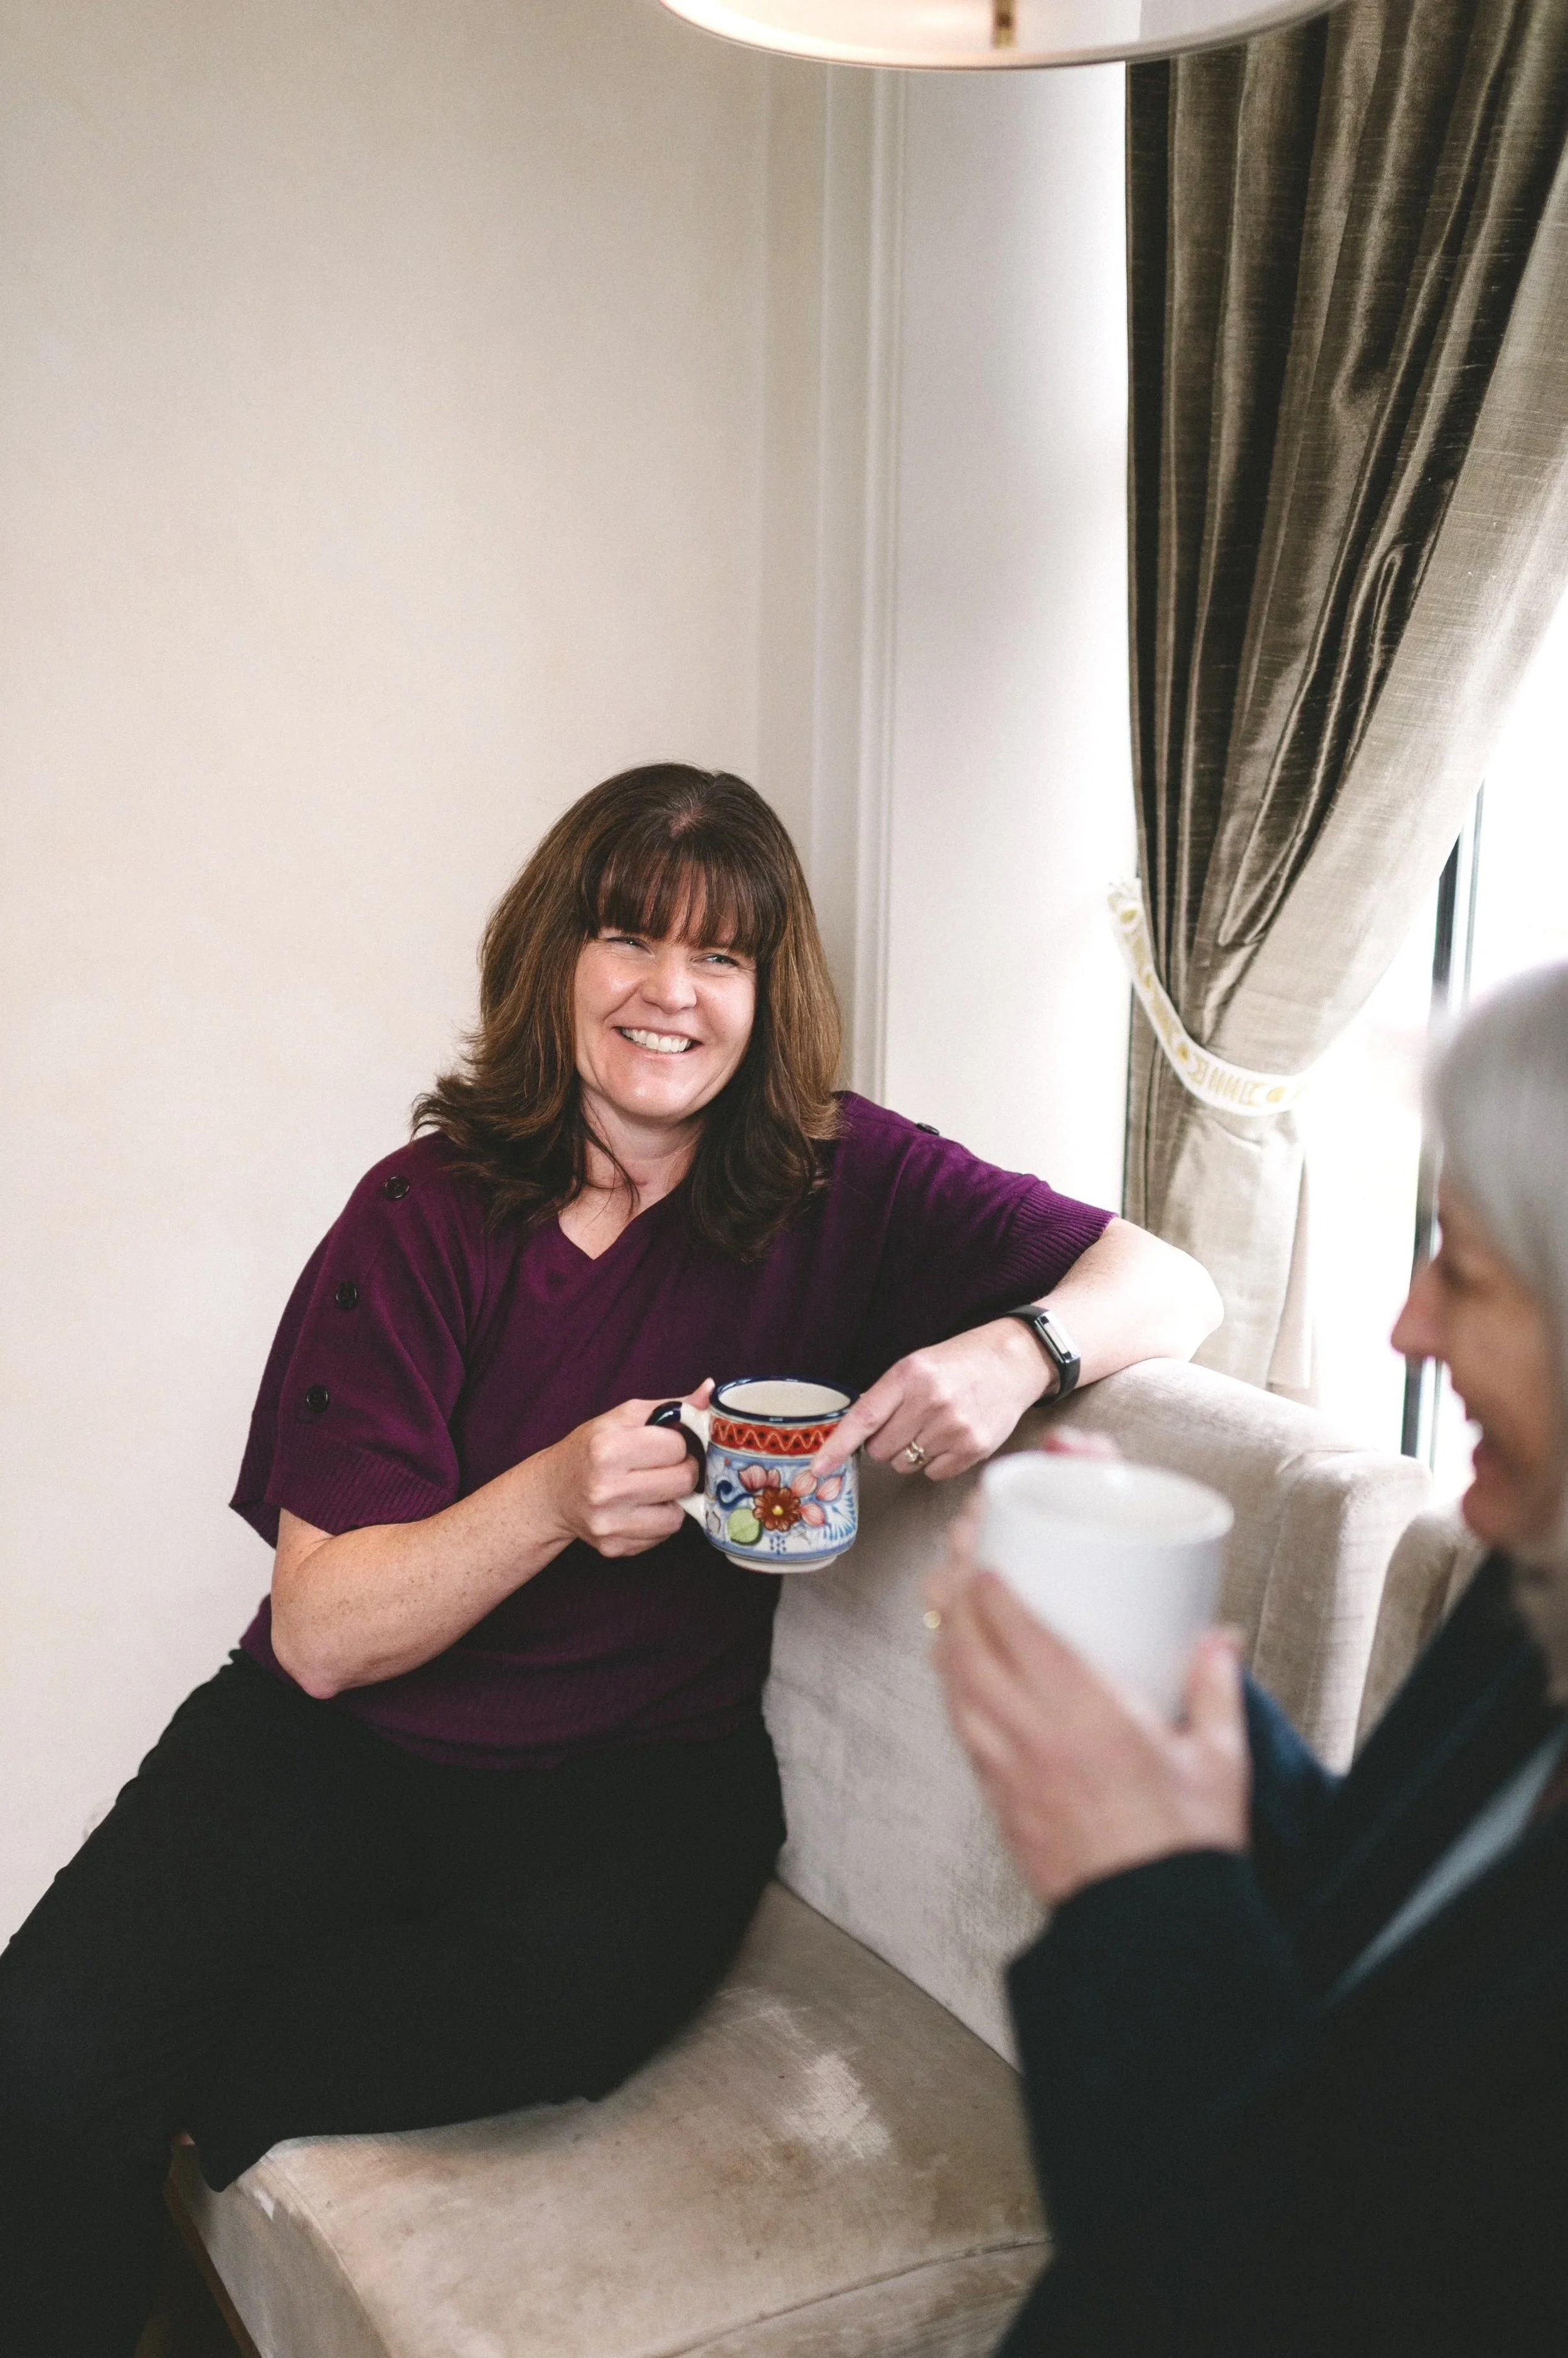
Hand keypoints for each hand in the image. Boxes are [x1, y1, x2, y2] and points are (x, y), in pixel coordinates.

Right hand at [539, 1381, 711, 1558]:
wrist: (552, 1493)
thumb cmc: (590, 1449)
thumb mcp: (622, 1418)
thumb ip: (670, 1406)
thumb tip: (709, 1390)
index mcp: (607, 1449)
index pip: (676, 1446)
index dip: (675, 1443)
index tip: (662, 1445)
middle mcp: (606, 1489)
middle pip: (683, 1480)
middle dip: (682, 1470)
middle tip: (665, 1466)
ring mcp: (609, 1523)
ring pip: (678, 1516)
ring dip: (673, 1501)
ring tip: (653, 1489)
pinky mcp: (614, 1548)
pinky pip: (662, 1536)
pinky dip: (659, 1521)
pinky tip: (640, 1509)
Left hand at [812, 1319, 1050, 1482]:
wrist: (1014, 1361)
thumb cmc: (960, 1362)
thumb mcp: (917, 1365)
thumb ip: (886, 1396)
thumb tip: (855, 1433)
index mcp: (909, 1375)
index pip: (863, 1418)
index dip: (837, 1447)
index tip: (817, 1468)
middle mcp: (930, 1402)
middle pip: (881, 1450)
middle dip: (885, 1443)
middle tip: (906, 1423)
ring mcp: (954, 1428)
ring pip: (906, 1465)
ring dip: (911, 1453)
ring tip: (933, 1426)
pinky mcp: (974, 1448)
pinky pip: (933, 1473)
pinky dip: (936, 1462)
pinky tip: (950, 1437)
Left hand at [926, 1506, 1248, 1905]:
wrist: (1151, 1931)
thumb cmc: (1186, 1849)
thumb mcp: (1219, 1760)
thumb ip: (1216, 1690)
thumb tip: (1219, 1640)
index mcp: (1086, 1714)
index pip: (1014, 1629)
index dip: (988, 1582)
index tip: (986, 1549)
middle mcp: (1034, 1735)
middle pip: (968, 1646)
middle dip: (955, 1592)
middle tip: (957, 1557)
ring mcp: (1008, 1771)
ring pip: (954, 1686)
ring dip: (945, 1637)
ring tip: (947, 1602)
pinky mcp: (999, 1801)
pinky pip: (961, 1729)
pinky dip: (952, 1689)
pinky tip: (958, 1675)